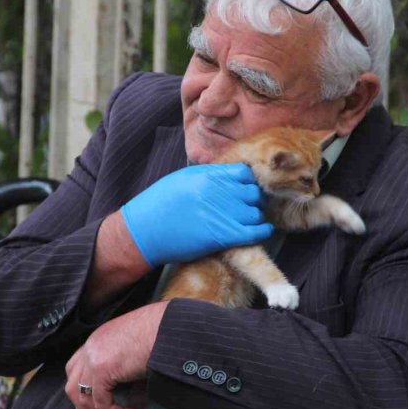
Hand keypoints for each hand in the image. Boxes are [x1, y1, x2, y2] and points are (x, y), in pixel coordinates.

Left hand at [65, 302, 167, 408]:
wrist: (167, 327)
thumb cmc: (159, 334)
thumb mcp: (136, 358)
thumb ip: (128, 379)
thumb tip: (133, 402)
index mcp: (98, 341)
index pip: (77, 370)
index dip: (85, 392)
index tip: (99, 407)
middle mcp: (91, 347)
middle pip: (73, 386)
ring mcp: (93, 357)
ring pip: (83, 398)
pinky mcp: (101, 367)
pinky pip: (101, 402)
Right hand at [120, 163, 273, 266]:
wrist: (144, 231)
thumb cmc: (159, 204)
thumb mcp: (182, 179)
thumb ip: (207, 175)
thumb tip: (228, 175)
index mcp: (208, 176)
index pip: (244, 172)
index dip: (248, 181)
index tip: (246, 189)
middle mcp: (218, 192)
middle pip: (253, 192)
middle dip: (255, 199)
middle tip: (251, 206)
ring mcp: (221, 213)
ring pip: (256, 212)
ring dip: (256, 217)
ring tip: (251, 221)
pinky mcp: (222, 236)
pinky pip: (254, 232)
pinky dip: (262, 232)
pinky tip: (262, 232)